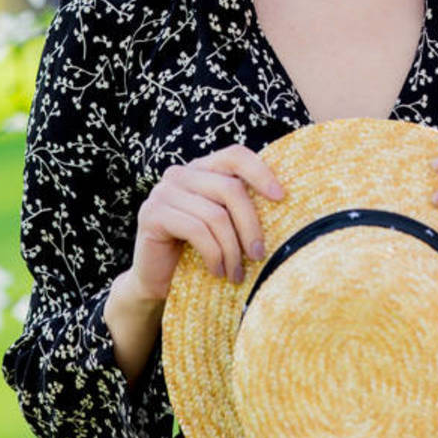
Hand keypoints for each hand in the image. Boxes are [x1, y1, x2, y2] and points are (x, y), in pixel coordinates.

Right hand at [129, 143, 284, 301]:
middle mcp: (180, 173)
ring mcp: (163, 192)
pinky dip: (213, 255)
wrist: (157, 281)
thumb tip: (285, 202)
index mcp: (201, 168)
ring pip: (215, 215)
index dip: (260, 172)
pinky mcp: (152, 214)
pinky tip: (218, 271)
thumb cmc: (198, 252)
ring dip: (232, 250)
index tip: (281, 197)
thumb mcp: (224, 225)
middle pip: (230, 188)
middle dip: (250, 225)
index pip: (235, 155)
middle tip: (259, 254)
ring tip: (237, 273)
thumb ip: (240, 207)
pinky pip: (196, 230)